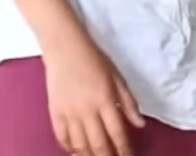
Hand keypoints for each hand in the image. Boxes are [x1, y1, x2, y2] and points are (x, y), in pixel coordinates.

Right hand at [43, 32, 144, 155]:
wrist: (66, 50)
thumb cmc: (95, 60)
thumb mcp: (118, 78)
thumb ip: (129, 103)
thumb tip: (140, 124)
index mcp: (105, 100)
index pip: (117, 132)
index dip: (124, 148)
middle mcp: (87, 110)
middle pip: (98, 143)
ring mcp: (69, 113)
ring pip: (80, 145)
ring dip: (89, 155)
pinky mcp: (55, 113)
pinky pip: (62, 137)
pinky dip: (70, 148)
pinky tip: (77, 151)